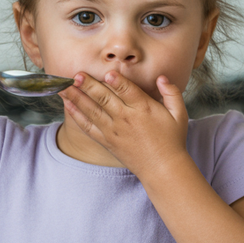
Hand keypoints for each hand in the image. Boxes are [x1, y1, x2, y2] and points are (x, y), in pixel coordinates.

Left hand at [59, 71, 189, 176]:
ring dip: (77, 97)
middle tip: (76, 74)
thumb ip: (172, 93)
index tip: (108, 73)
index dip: (118, 82)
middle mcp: (126, 119)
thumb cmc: (172, 141)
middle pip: (105, 99)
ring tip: (64, 86)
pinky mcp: (107, 141)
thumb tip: (161, 77)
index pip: (129, 92)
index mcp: (145, 110)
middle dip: (89, 86)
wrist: (163, 169)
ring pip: (92, 111)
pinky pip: (88, 127)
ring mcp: (114, 131)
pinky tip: (67, 104)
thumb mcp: (179, 115)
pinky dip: (76, 115)